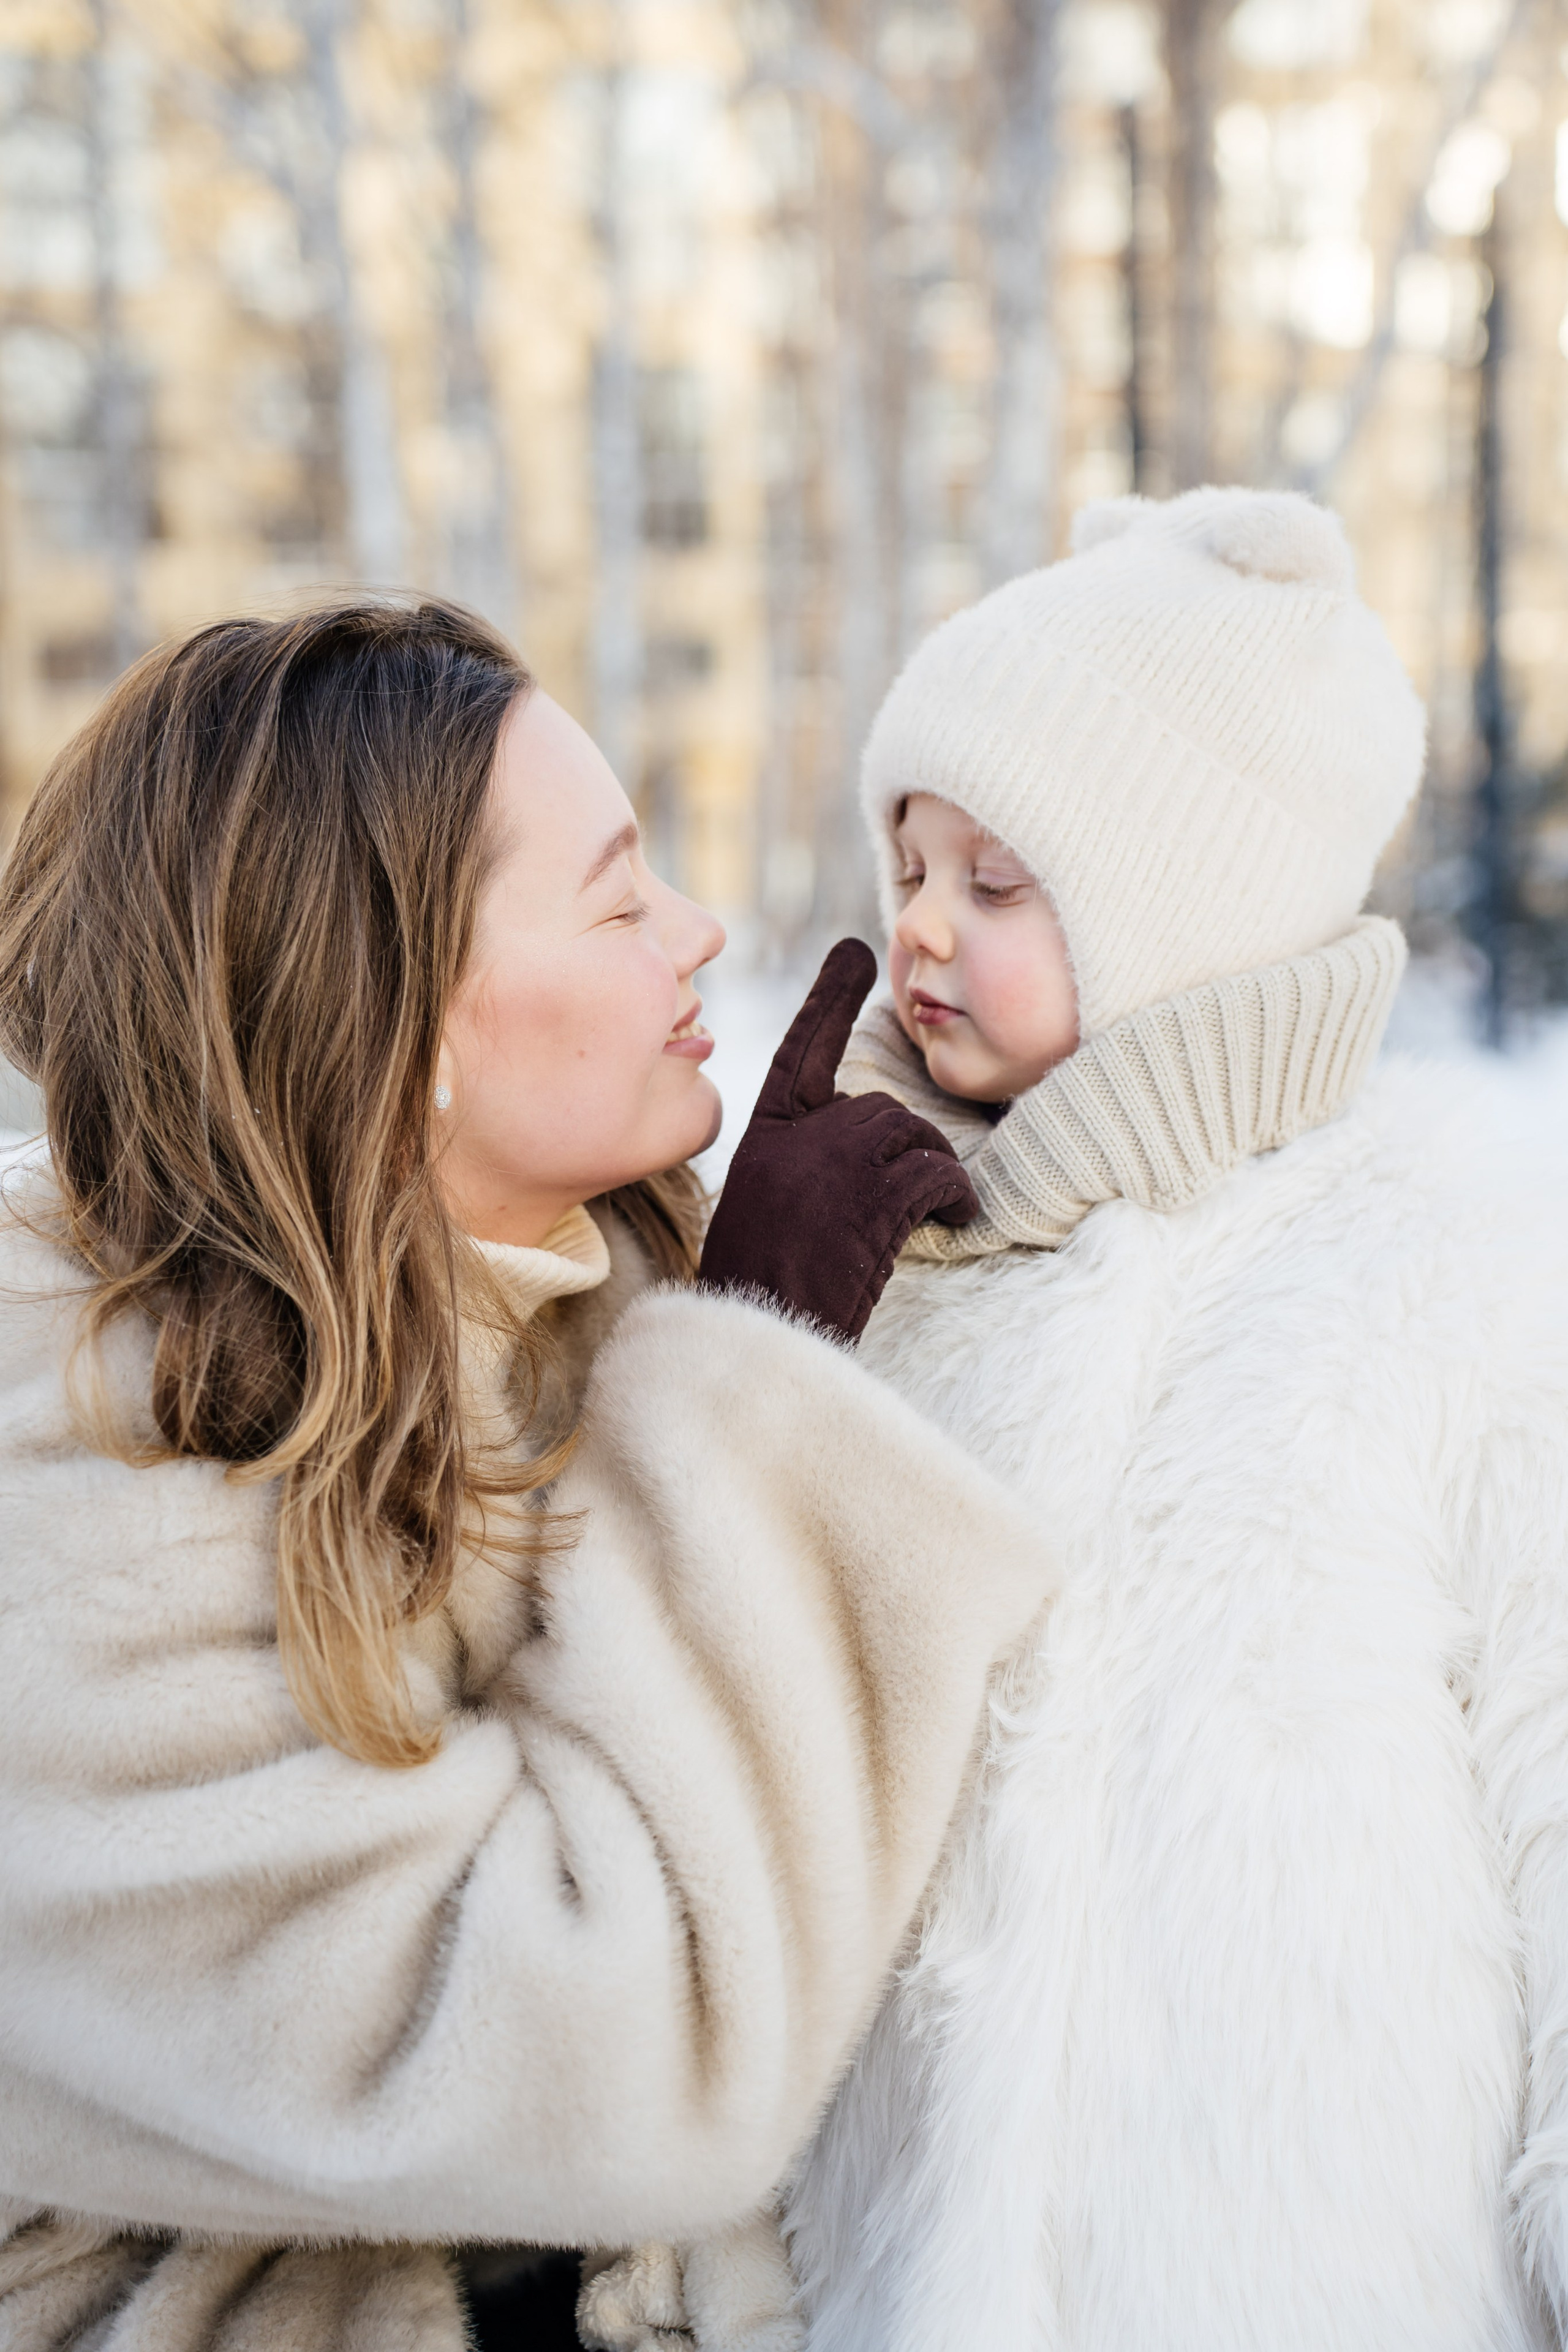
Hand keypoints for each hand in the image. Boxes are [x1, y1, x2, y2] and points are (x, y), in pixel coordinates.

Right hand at [698, 939, 976, 1344]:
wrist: (754, 1341)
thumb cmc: (762, 1288)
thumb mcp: (766, 1207)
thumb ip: (803, 1162)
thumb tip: (869, 1140)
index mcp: (762, 1136)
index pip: (802, 1050)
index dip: (831, 999)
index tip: (857, 950)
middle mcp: (796, 1139)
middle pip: (878, 1107)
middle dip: (905, 1146)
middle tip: (911, 1196)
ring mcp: (833, 1165)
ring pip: (912, 1135)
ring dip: (932, 1170)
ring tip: (933, 1211)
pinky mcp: (873, 1200)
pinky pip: (936, 1172)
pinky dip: (955, 1195)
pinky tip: (955, 1220)